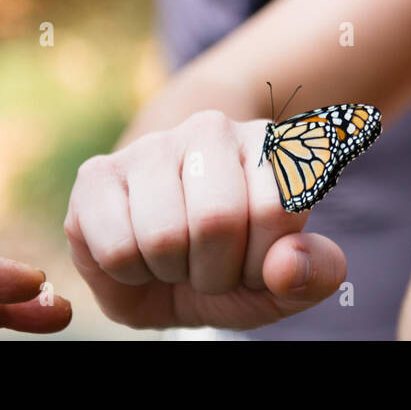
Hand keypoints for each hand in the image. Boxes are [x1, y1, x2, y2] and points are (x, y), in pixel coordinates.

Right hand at [64, 109, 346, 329]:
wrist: (164, 267)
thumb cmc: (234, 266)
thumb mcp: (287, 280)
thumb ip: (314, 273)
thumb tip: (287, 266)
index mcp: (273, 145)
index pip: (278, 209)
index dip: (264, 261)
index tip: (256, 260)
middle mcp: (215, 129)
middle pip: (217, 219)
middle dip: (216, 271)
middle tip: (212, 266)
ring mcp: (153, 145)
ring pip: (164, 235)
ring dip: (173, 272)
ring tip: (177, 258)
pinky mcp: (97, 173)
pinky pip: (117, 247)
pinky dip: (130, 273)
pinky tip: (138, 253)